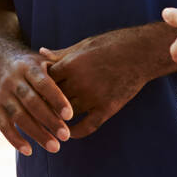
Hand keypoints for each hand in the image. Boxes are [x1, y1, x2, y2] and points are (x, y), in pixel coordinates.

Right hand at [0, 48, 72, 155]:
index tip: (70, 116)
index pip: (43, 84)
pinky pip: (3, 125)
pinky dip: (14, 139)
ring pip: (18, 116)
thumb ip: (59, 70)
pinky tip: (29, 151)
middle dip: (49, 120)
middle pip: (31, 102)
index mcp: (28, 67)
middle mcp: (13, 80)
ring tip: (55, 147)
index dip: (56, 99)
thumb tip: (81, 84)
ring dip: (36, 133)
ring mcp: (2, 94)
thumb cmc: (30, 64)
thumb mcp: (43, 60)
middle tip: (65, 136)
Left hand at [41, 30, 159, 138]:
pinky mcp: (107, 108)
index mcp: (70, 64)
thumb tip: (41, 53)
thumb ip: (61, 54)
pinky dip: (76, 132)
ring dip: (58, 118)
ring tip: (50, 122)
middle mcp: (79, 82)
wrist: (141, 52)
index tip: (35, 91)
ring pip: (66, 113)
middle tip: (36, 110)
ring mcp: (93, 97)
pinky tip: (70, 133)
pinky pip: (87, 126)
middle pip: (52, 99)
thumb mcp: (83, 45)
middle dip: (45, 104)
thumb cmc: (111, 44)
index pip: (44, 81)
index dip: (39, 86)